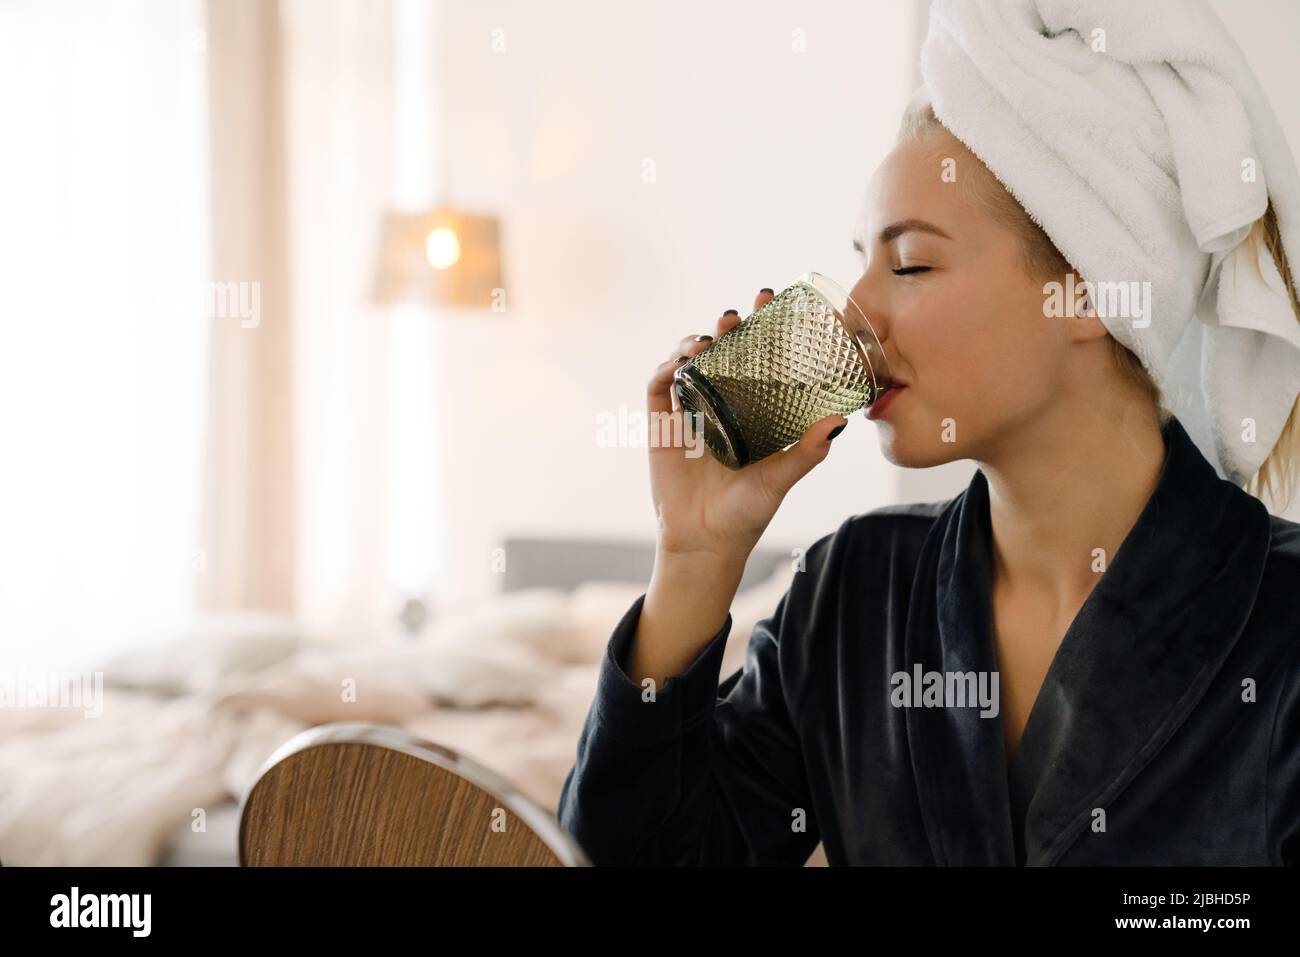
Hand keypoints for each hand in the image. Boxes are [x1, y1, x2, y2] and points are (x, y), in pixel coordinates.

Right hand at [646, 288, 847, 565]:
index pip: (756, 360)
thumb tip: (839, 422)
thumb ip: (806, 451)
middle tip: (738, 314)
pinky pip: (658, 388)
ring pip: (688, 364)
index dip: (761, 329)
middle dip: (728, 327)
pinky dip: (666, 369)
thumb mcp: (781, 478)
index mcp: (751, 412)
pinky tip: (680, 363)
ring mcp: (688, 414)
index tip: (770, 302)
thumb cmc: (747, 514)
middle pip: (721, 353)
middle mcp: (720, 407)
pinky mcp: (660, 427)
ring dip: (695, 342)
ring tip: (710, 338)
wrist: (705, 543)